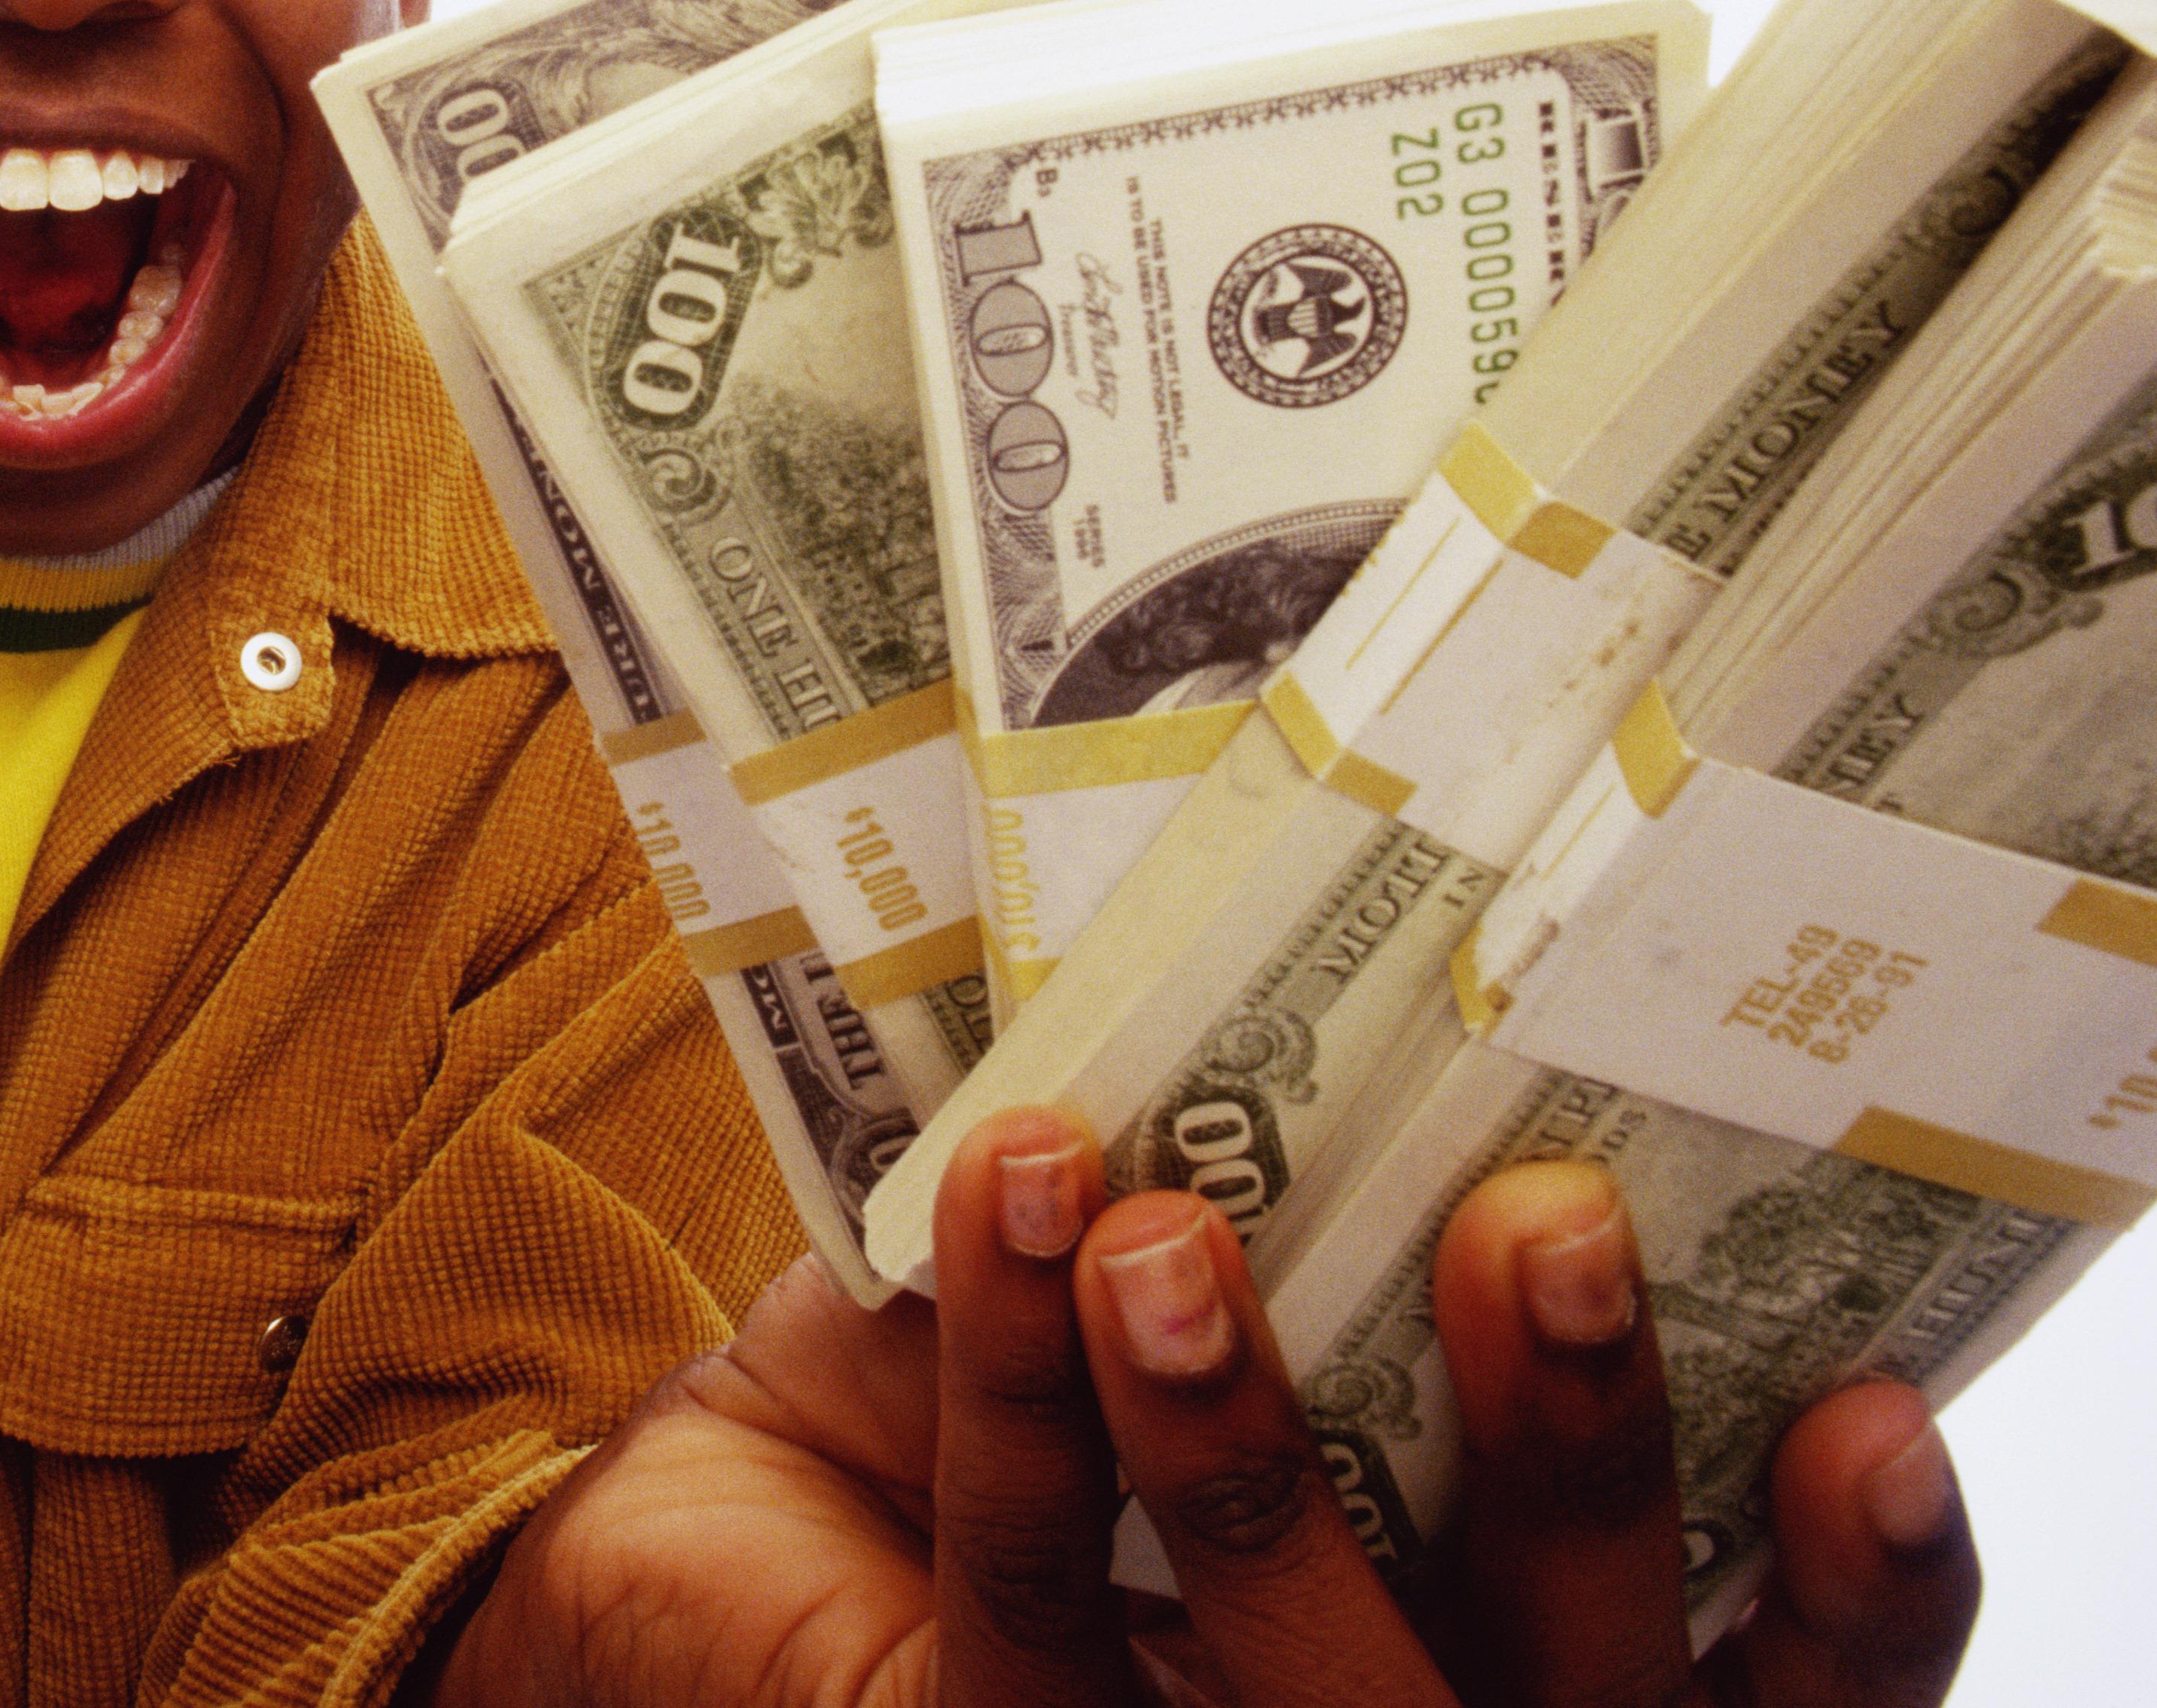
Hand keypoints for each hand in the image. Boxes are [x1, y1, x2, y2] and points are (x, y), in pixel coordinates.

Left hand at [433, 1106, 1979, 1707]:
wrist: (708, 1529)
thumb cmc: (1004, 1389)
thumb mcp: (1194, 1273)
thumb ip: (1309, 1199)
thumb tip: (1402, 945)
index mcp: (1503, 1639)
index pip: (1763, 1671)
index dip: (1855, 1591)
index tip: (1871, 1414)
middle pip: (1576, 1678)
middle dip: (1574, 1458)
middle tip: (1539, 1221)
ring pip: (1310, 1679)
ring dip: (1247, 1437)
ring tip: (1172, 1219)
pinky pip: (1034, 1591)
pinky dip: (1022, 1386)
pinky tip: (1012, 1195)